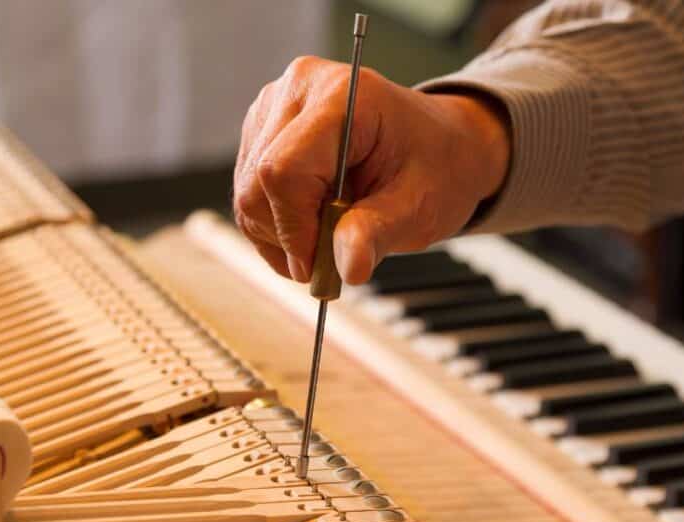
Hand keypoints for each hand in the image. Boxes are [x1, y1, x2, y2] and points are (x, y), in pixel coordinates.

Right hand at [233, 56, 509, 284]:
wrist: (436, 144)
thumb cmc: (435, 164)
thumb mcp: (419, 206)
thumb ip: (377, 233)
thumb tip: (347, 267)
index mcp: (344, 97)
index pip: (284, 169)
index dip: (294, 229)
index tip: (319, 266)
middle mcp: (299, 90)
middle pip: (257, 184)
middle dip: (289, 236)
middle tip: (330, 256)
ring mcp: (274, 107)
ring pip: (246, 194)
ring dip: (280, 235)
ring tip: (329, 232)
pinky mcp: (262, 130)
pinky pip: (247, 193)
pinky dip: (275, 225)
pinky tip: (311, 223)